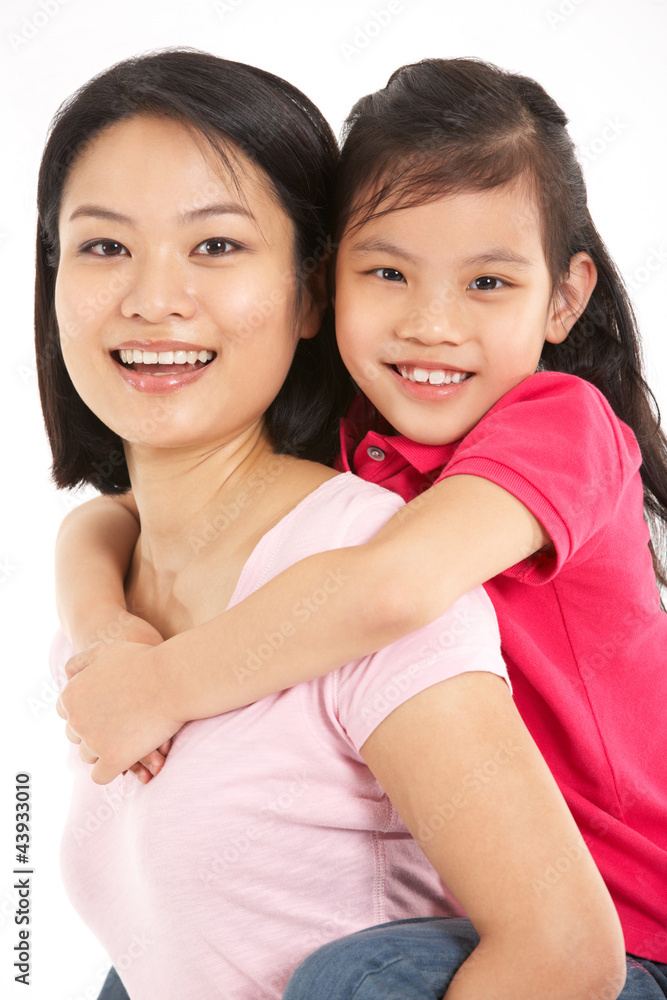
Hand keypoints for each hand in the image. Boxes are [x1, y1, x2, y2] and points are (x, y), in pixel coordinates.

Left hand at [57, 639, 182, 784]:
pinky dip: (112, 769)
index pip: (67, 713)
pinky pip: (101, 776)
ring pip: (88, 756)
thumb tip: (68, 676)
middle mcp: (76, 720)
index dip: (88, 712)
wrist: (174, 680)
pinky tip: (127, 759)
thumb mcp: (106, 649)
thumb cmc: (145, 661)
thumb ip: (82, 662)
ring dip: (104, 751)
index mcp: (71, 695)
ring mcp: (94, 742)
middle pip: (77, 736)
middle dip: (95, 732)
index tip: (109, 710)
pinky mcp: (113, 759)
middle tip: (121, 725)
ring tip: (128, 741)